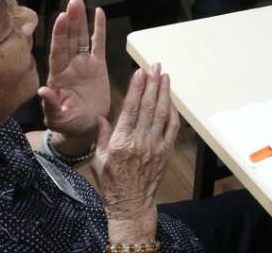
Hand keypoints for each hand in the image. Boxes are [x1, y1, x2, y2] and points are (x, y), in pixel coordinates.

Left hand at [38, 0, 109, 154]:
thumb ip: (51, 104)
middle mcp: (69, 65)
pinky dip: (99, 29)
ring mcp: (83, 64)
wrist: (86, 129)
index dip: (59, 34)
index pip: (57, 51)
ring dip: (81, 19)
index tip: (61, 18)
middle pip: (69, 38)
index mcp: (57, 76)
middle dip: (71, 19)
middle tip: (73, 1)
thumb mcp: (58, 117)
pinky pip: (98, 44)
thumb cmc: (69, 125)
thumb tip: (43, 90)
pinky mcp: (98, 66)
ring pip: (81, 37)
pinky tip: (99, 13)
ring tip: (80, 1)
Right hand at [92, 64, 178, 238]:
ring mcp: (155, 146)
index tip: (140, 72)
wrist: (131, 204)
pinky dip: (173, 112)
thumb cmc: (111, 183)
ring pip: (161, 114)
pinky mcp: (166, 152)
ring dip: (164, 93)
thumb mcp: (98, 159)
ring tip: (164, 76)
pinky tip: (171, 100)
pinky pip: (172, 128)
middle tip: (155, 66)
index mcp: (120, 142)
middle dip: (152, 84)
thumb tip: (101, 116)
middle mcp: (139, 142)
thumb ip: (101, 136)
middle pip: (148, 107)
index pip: (130, 109)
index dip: (136, 89)